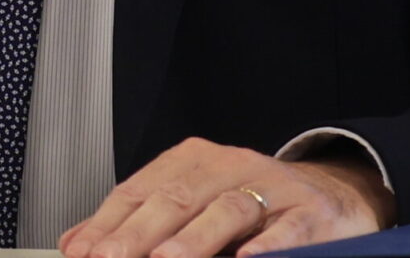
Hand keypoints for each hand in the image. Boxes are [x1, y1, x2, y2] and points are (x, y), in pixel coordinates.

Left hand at [60, 137, 393, 257]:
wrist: (332, 194)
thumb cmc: (253, 202)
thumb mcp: (192, 201)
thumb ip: (138, 221)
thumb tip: (77, 244)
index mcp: (193, 161)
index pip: (140, 189)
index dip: (109, 223)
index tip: (85, 252)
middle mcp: (230, 166)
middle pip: (177, 197)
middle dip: (140, 233)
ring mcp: (273, 188)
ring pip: (228, 209)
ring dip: (194, 239)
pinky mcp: (312, 214)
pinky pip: (287, 230)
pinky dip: (267, 246)